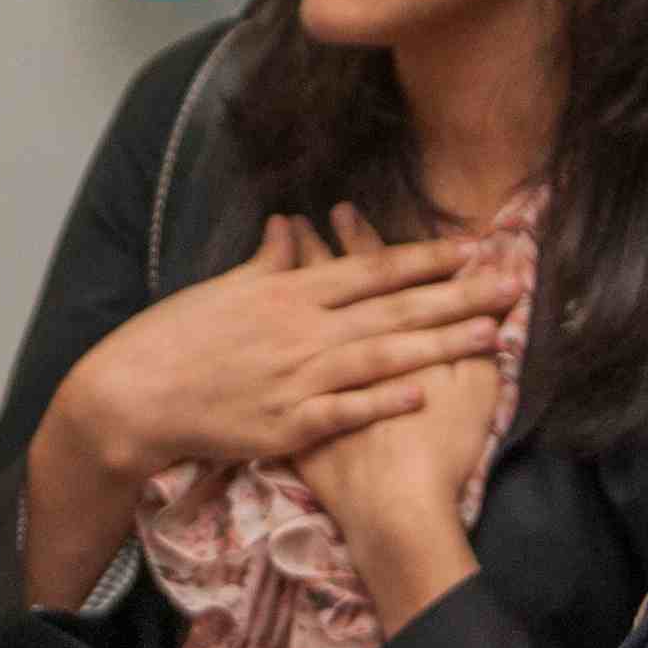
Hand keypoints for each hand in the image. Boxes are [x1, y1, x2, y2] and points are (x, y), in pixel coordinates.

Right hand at [54, 208, 512, 483]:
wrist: (132, 394)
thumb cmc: (174, 338)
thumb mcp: (221, 287)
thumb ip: (267, 260)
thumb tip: (288, 223)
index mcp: (288, 292)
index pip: (373, 268)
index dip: (428, 258)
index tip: (475, 248)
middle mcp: (300, 329)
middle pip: (394, 308)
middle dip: (460, 296)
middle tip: (516, 284)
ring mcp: (294, 377)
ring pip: (382, 356)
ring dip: (441, 344)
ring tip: (495, 336)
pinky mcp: (284, 424)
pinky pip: (343, 411)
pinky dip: (382, 401)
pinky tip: (423, 393)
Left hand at [289, 206, 523, 626]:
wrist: (391, 512)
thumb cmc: (441, 450)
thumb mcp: (473, 388)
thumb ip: (476, 336)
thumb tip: (496, 287)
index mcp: (385, 335)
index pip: (373, 276)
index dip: (362, 241)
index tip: (347, 211)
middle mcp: (338, 346)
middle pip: (329, 284)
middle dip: (323, 244)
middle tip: (310, 213)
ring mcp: (307, 379)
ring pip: (295, 314)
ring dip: (293, 276)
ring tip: (285, 240)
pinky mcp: (288, 412)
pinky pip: (271, 355)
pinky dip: (264, 332)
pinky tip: (257, 310)